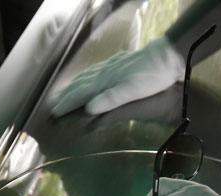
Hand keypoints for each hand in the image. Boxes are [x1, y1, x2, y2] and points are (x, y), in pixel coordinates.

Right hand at [49, 37, 183, 115]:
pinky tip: (87, 78)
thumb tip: (88, 108)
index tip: (54, 113)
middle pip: (79, 85)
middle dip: (65, 97)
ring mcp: (110, 67)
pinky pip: (94, 72)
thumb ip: (110, 99)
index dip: (67, 104)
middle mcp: (104, 73)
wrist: (167, 56)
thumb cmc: (152, 77)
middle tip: (53, 107)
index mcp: (105, 81)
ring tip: (63, 94)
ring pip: (85, 77)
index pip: (80, 94)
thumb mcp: (132, 92)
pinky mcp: (118, 64)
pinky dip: (85, 78)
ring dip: (72, 87)